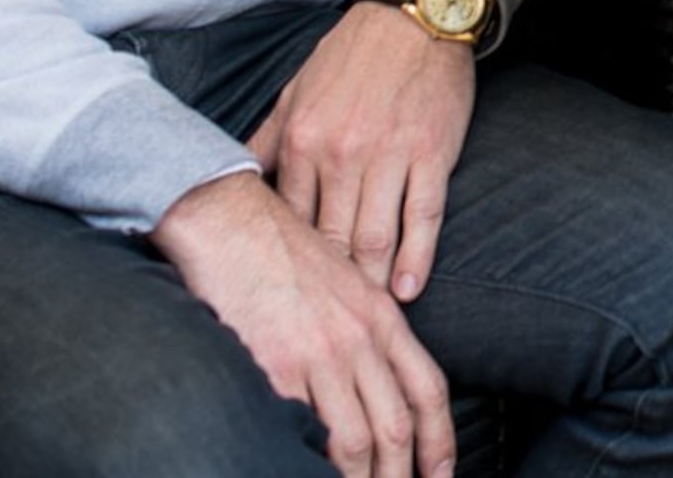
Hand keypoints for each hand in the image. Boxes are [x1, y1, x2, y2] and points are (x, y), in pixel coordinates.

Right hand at [152, 171, 455, 477]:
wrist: (230, 220)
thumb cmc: (280, 251)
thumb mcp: (343, 283)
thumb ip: (363, 330)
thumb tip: (374, 382)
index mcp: (380, 317)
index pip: (426, 389)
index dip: (439, 440)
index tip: (442, 474)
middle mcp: (358, 339)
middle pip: (397, 425)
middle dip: (403, 474)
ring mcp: (319, 355)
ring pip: (356, 439)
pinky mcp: (276, 368)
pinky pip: (304, 432)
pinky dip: (312, 463)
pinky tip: (310, 471)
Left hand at [248, 0, 478, 301]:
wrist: (417, 14)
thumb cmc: (353, 54)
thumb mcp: (295, 91)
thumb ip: (266, 140)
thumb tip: (230, 179)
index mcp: (302, 141)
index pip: (289, 221)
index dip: (289, 263)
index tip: (288, 297)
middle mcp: (341, 154)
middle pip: (330, 240)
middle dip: (329, 287)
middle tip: (325, 325)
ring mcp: (389, 156)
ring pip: (374, 236)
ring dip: (370, 283)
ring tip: (366, 318)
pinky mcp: (432, 153)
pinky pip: (422, 216)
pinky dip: (416, 257)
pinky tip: (407, 288)